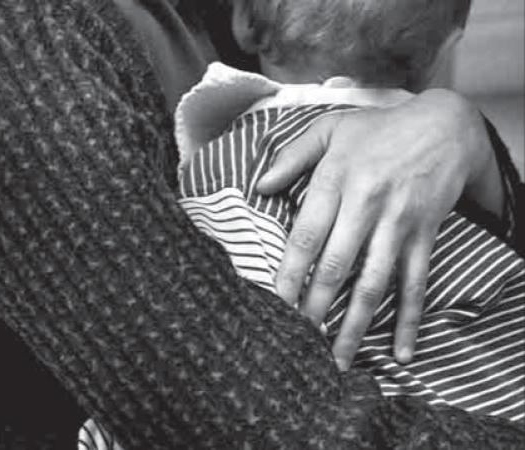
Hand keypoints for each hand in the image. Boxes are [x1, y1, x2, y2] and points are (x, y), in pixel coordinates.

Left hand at [257, 89, 498, 369]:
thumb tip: (260, 186)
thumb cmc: (379, 130)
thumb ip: (292, 156)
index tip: (275, 305)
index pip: (306, 235)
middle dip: (315, 308)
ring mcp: (397, 225)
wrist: (444, 127)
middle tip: (297, 343)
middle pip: (336, 266)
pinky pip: (415, 284)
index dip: (290, 273)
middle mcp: (366, 207)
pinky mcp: (424, 237)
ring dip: (355, 325)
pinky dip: (409, 319)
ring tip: (338, 360)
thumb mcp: (330, 129)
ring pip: (373, 283)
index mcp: (336, 181)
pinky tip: (402, 352)